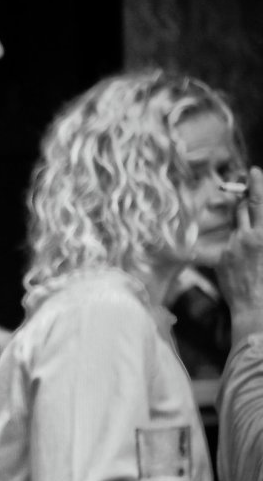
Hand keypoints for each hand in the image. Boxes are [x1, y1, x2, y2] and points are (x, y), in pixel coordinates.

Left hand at [217, 167, 262, 340]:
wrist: (258, 309)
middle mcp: (246, 238)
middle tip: (250, 187)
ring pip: (235, 225)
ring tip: (254, 231)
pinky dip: (237, 244)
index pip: (258, 202)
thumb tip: (260, 224)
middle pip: (243, 208)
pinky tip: (246, 257)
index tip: (254, 170)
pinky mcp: (221, 260)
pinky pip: (229, 245)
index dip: (257, 184)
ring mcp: (231, 248)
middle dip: (247, 198)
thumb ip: (262, 231)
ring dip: (243, 222)